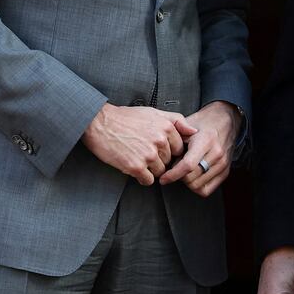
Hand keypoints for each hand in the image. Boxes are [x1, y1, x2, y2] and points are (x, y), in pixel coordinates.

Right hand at [82, 103, 197, 184]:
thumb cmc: (125, 118)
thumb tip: (194, 130)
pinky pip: (148, 180)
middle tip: (143, 151)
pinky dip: (142, 177)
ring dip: (150, 169)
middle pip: (169, 161)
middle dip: (159, 159)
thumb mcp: (153, 112)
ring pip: (160, 172)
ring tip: (137, 157)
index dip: (168, 150)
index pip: (178, 149)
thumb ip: (176, 120)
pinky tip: (132, 166)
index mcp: (166, 127)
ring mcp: (148, 155)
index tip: (156, 147)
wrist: (99, 123)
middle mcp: (159, 141)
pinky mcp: (136, 167)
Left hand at [160, 101, 240, 194]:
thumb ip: (174, 138)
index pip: (188, 165)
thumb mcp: (186, 124)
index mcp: (206, 140)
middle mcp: (216, 154)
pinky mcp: (225, 172)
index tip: (163, 178)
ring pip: (198, 186)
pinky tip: (192, 176)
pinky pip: (207, 189)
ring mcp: (223, 164)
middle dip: (178, 176)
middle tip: (174, 167)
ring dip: (186, 181)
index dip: (172, 174)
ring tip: (183, 170)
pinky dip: (196, 186)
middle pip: (191, 178)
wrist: (225, 121)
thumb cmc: (202, 123)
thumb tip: (162, 155)